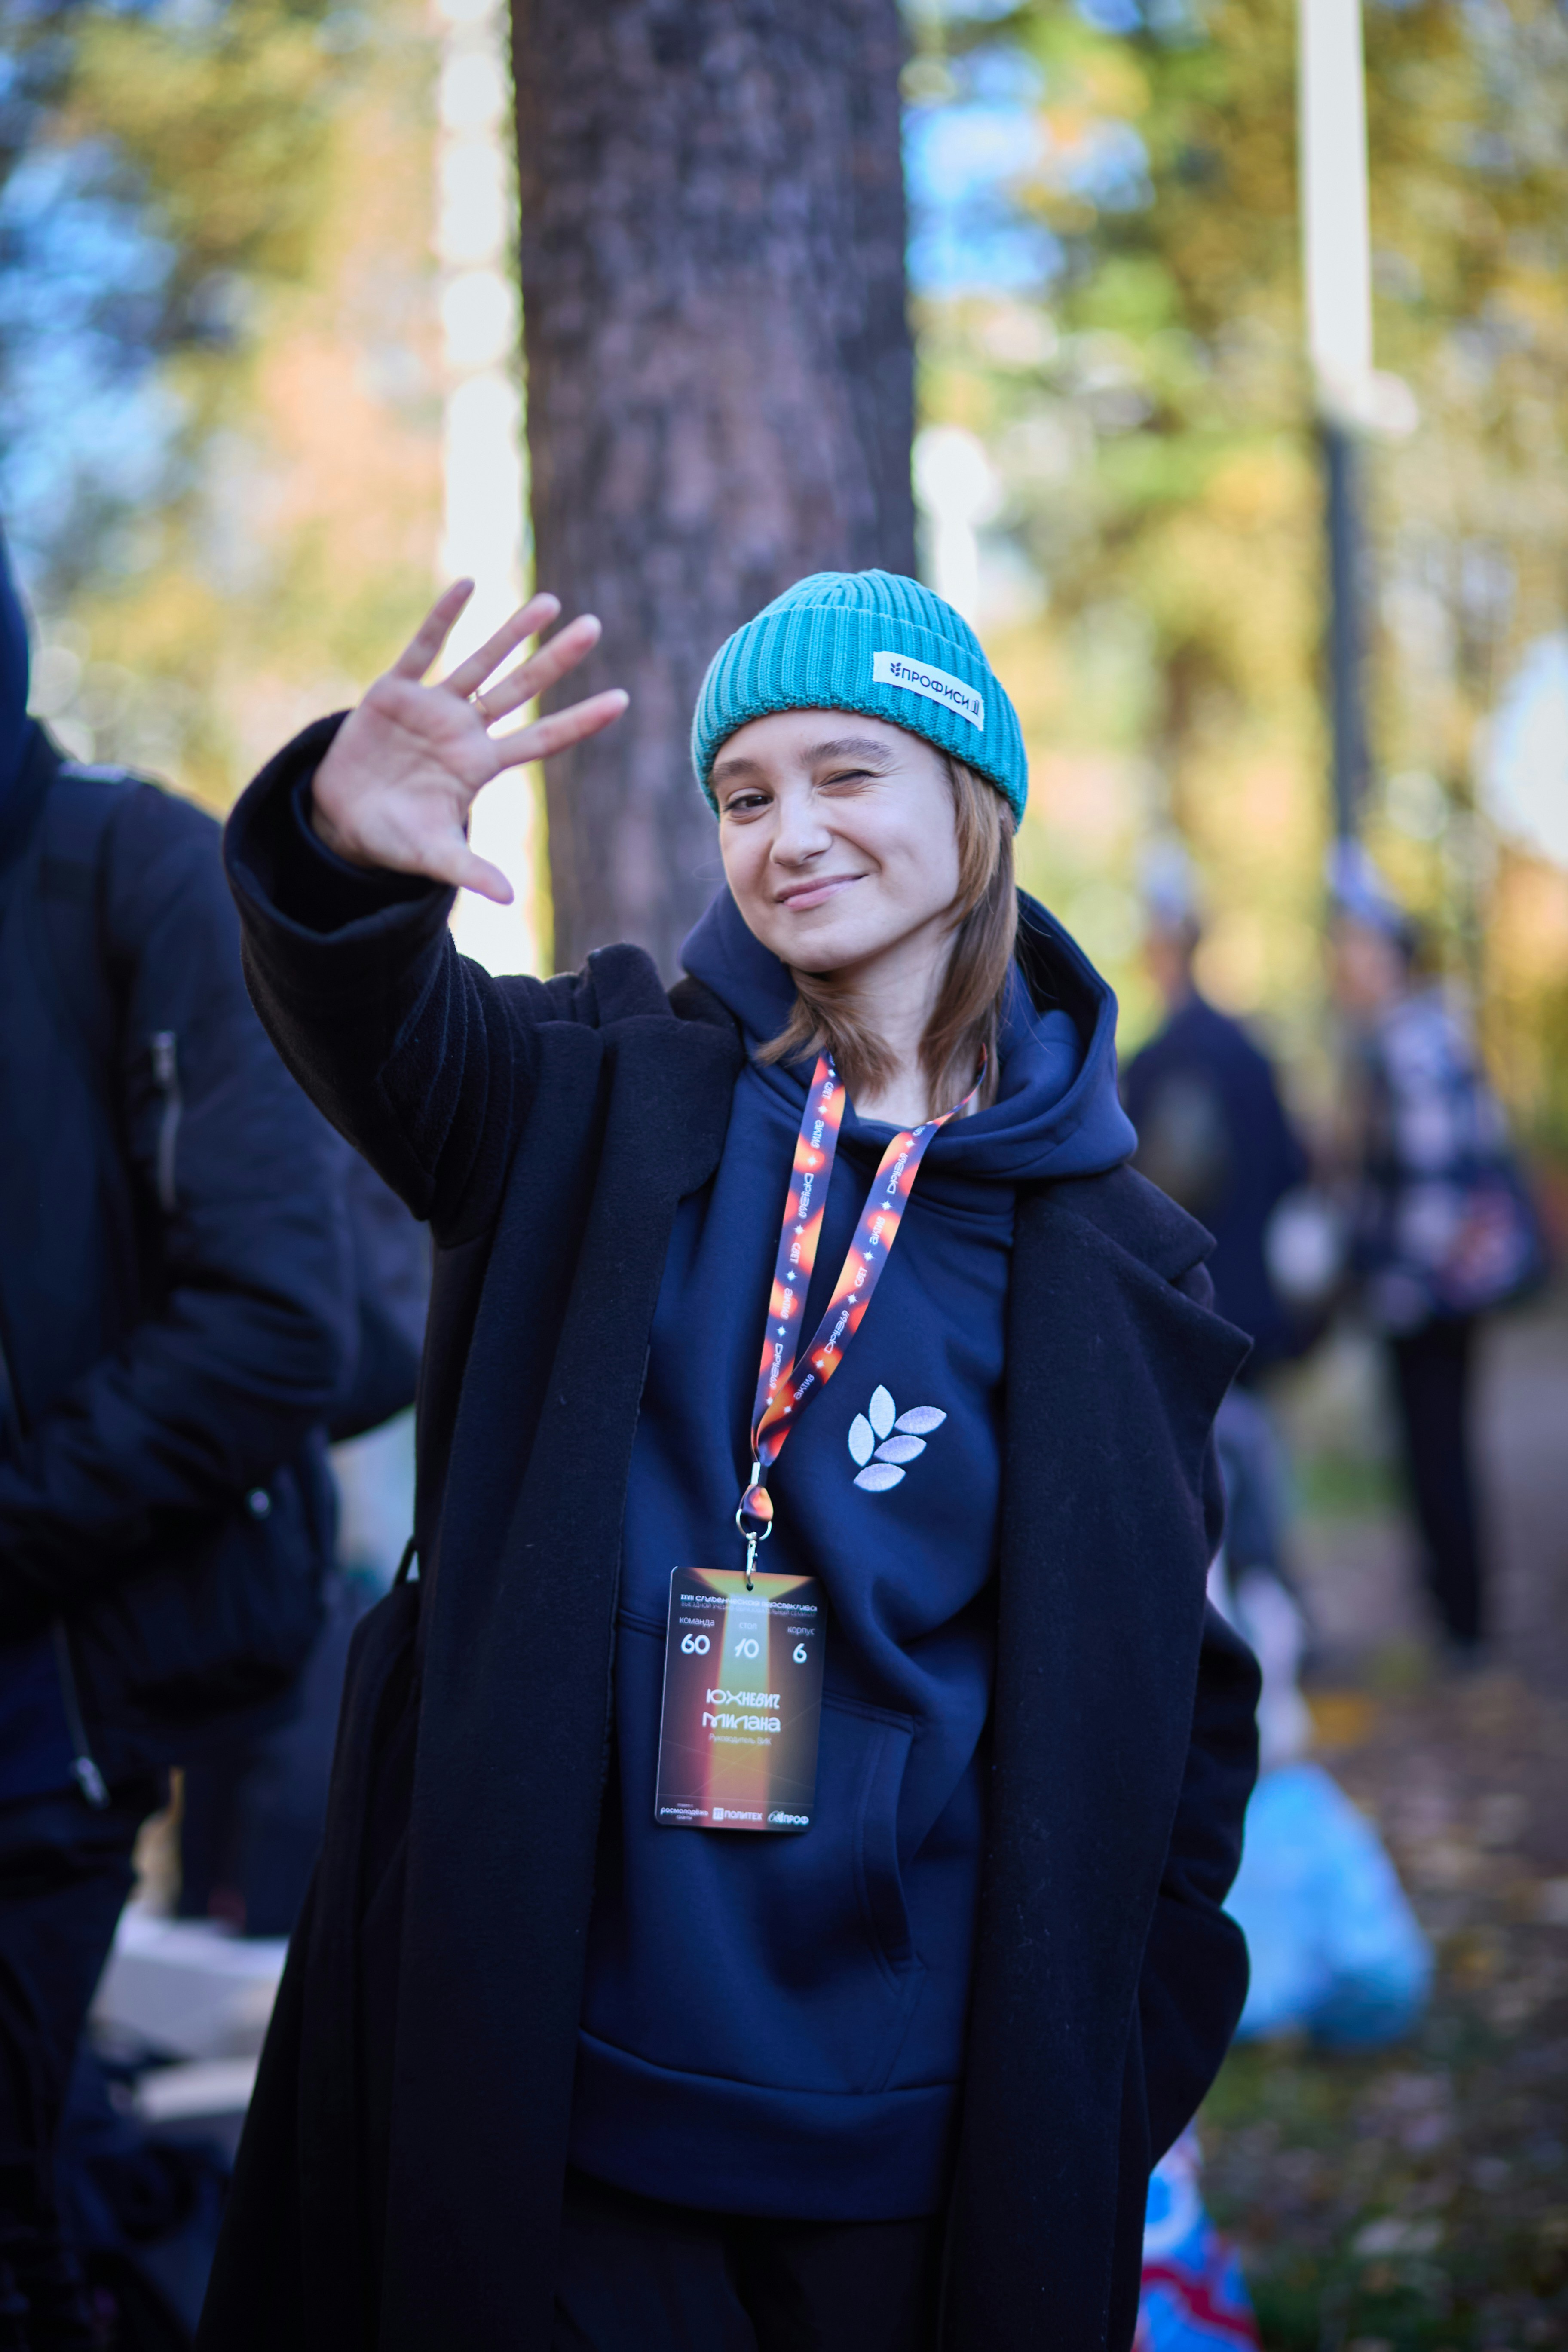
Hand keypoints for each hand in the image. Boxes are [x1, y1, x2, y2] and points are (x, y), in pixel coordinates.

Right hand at [310, 583, 626, 902]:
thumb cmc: (392, 837)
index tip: (623, 700)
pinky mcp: (393, 691)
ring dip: (512, 631)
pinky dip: (442, 618)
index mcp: (479, 766)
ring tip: (550, 602)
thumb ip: (469, 871)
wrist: (339, 818)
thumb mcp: (432, 855)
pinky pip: (423, 647)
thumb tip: (508, 898)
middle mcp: (464, 730)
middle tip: (595, 627)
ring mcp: (432, 707)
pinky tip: (468, 585)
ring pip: (482, 662)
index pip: (542, 739)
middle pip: (521, 689)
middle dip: (556, 659)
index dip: (580, 722)